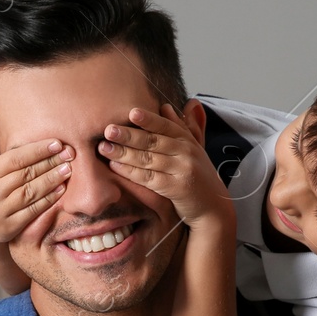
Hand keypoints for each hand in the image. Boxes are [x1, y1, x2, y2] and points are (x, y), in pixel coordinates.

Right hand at [0, 105, 72, 246]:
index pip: (15, 159)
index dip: (37, 151)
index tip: (57, 143)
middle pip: (26, 175)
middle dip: (49, 163)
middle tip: (70, 154)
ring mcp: (1, 211)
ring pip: (31, 193)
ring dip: (52, 181)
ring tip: (68, 170)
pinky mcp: (10, 227)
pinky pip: (33, 212)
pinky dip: (48, 200)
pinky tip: (61, 190)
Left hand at [100, 104, 231, 229]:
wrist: (212, 208)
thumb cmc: (198, 178)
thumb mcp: (193, 149)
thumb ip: (180, 128)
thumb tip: (166, 107)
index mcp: (188, 141)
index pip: (166, 126)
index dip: (149, 119)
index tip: (131, 112)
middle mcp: (186, 153)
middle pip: (153, 141)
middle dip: (129, 135)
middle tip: (108, 129)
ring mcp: (182, 170)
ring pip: (148, 159)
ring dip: (124, 152)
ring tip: (104, 147)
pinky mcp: (176, 189)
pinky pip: (148, 178)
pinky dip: (130, 171)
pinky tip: (115, 166)